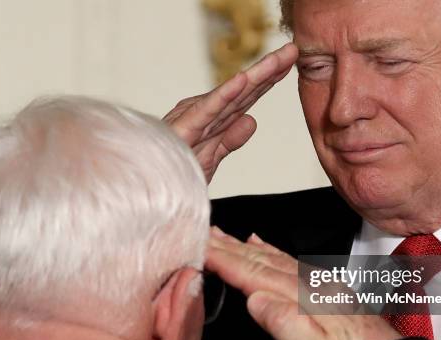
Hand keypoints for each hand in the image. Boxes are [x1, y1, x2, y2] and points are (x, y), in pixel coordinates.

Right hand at [163, 43, 297, 182]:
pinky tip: (243, 80)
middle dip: (268, 70)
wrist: (148, 189)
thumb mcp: (211, 158)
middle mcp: (202, 113)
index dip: (267, 81)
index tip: (289, 63)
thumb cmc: (172, 172)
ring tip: (277, 59)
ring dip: (255, 76)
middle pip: (241, 91)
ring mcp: (193, 119)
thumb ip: (231, 139)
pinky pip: (208, 110)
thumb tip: (252, 120)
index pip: (244, 98)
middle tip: (292, 50)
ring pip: (229, 95)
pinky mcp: (184, 129)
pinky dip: (225, 94)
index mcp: (211, 120)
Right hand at [206, 228, 400, 339]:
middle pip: (259, 259)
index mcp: (300, 295)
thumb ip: (283, 324)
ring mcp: (313, 281)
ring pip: (270, 256)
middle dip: (228, 245)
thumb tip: (255, 300)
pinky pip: (285, 259)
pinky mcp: (318, 286)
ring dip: (243, 244)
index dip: (225, 260)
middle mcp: (306, 282)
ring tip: (222, 234)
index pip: (253, 273)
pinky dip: (267, 248)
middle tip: (204, 232)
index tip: (201, 248)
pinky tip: (259, 243)